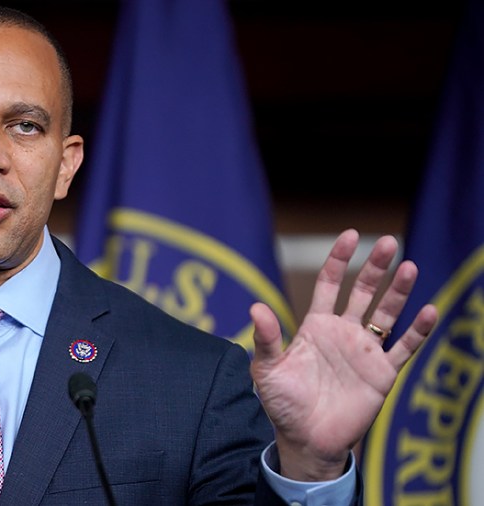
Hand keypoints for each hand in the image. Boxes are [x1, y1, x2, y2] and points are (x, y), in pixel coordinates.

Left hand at [249, 229, 437, 480]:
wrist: (306, 439)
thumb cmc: (283, 403)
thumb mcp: (267, 370)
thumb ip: (267, 338)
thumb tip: (256, 306)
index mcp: (315, 326)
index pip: (330, 284)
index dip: (339, 260)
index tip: (349, 236)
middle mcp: (343, 333)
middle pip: (363, 292)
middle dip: (375, 268)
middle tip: (388, 242)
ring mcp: (365, 351)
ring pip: (387, 314)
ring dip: (398, 292)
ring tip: (408, 267)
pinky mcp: (382, 373)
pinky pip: (404, 347)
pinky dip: (418, 330)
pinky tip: (428, 310)